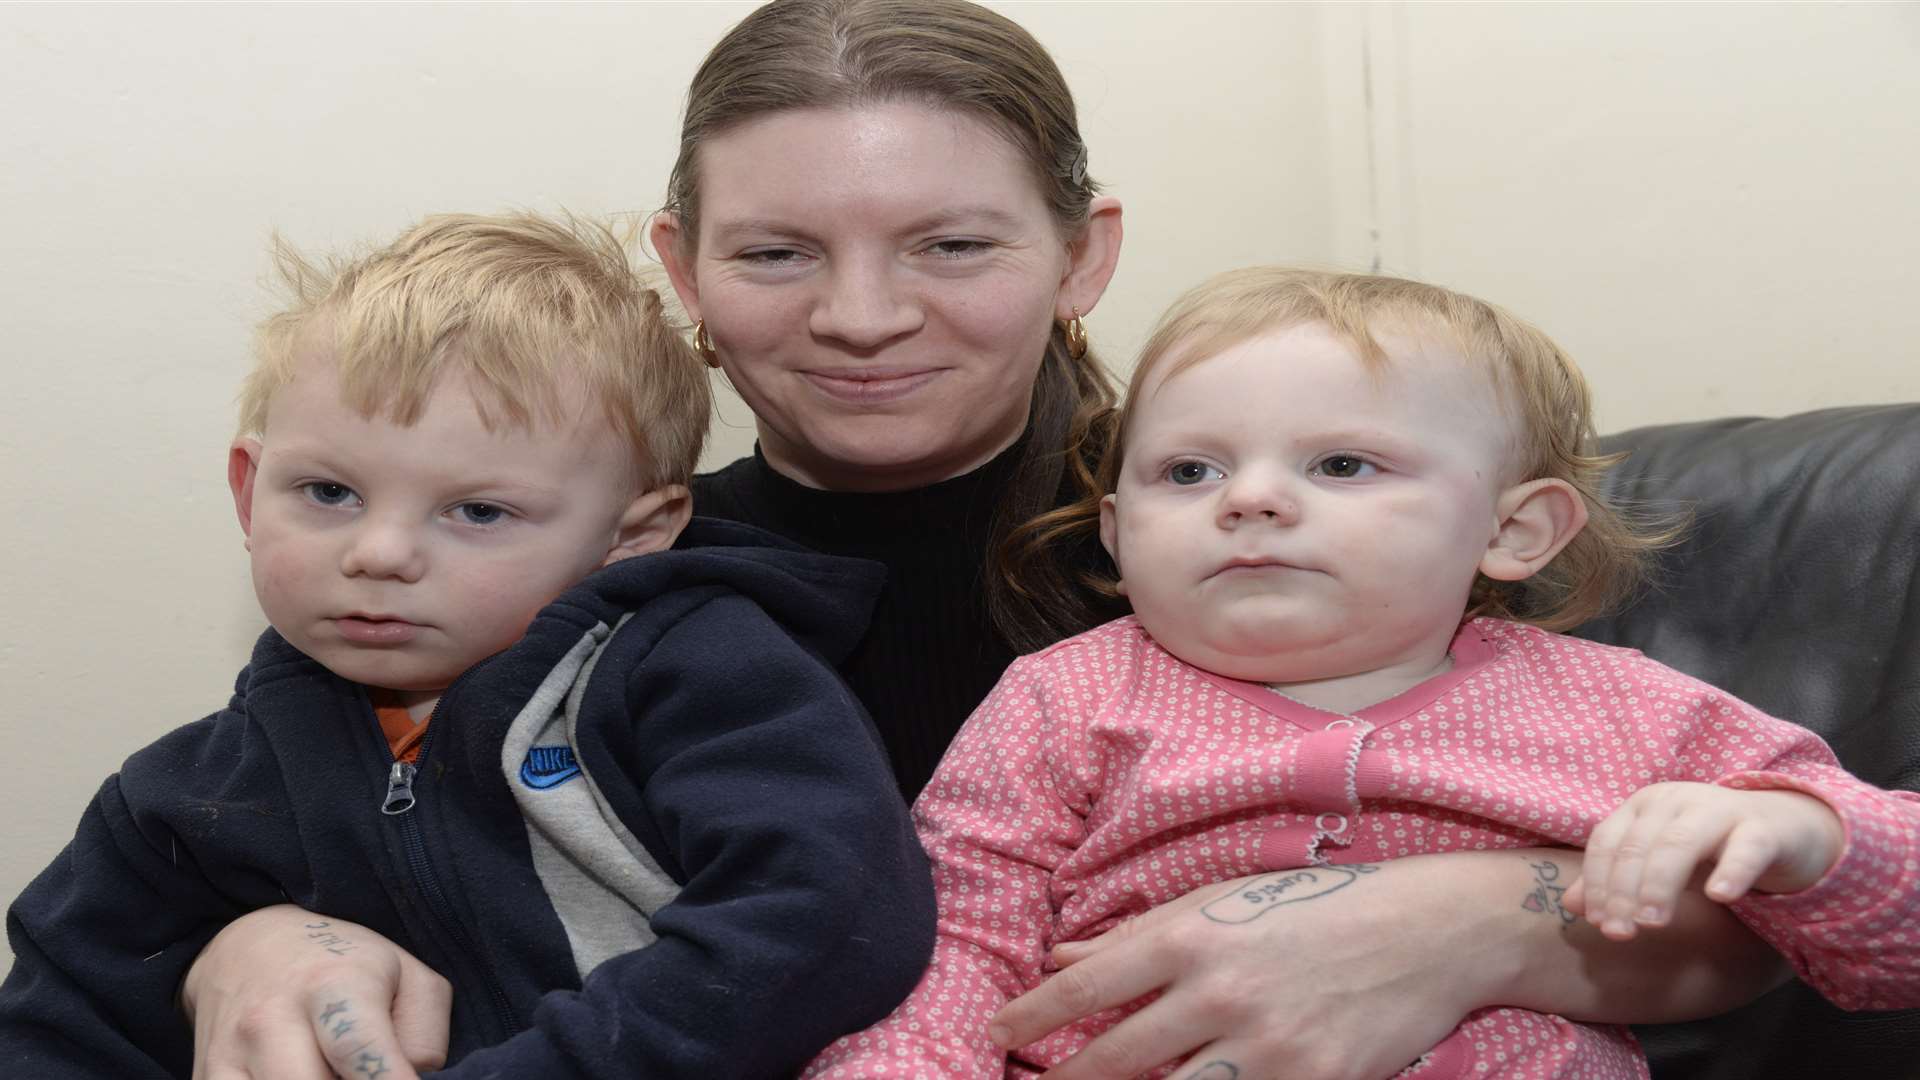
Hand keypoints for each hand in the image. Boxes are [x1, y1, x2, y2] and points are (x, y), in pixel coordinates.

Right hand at [183, 905, 449, 1079]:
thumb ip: (423, 1033)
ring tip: (336, 1072)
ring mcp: (230, 1056)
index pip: (358, 1049)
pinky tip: (305, 1076)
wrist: (248, 948)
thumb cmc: (344, 965)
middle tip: (364, 1071)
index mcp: (332, 985)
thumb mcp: (406, 974)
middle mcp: (270, 1021)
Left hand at [988, 863, 1488, 1079]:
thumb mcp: (1223, 900)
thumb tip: (1063, 955)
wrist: (1428, 932)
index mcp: (1191, 938)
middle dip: (1062, 1079)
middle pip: (1114, 1057)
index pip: (1086, 987)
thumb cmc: (1318, 905)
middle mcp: (1218, 994)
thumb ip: (1139, 932)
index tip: (997, 1031)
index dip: (1031, 1015)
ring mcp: (1265, 1048)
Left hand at [1568, 782, 1844, 940]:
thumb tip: (1572, 906)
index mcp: (1642, 807)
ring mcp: (1718, 810)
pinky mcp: (1762, 829)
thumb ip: (1617, 879)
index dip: (1598, 882)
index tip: (1599, 922)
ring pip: (1680, 844)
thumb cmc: (1708, 846)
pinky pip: (1745, 848)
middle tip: (1621, 933)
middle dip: (1623, 891)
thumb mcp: (1658, 860)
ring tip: (1652, 923)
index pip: (1607, 842)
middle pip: (1638, 846)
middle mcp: (1674, 801)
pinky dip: (1731, 870)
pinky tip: (1720, 897)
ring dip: (1660, 884)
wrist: (1783, 826)